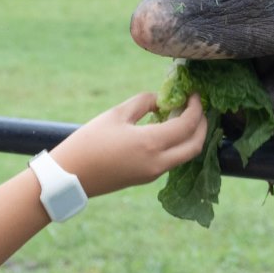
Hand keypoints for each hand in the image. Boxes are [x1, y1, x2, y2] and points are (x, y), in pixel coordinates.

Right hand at [51, 92, 207, 196]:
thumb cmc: (89, 142)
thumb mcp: (116, 115)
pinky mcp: (146, 178)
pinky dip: (177, 145)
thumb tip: (161, 100)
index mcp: (151, 144)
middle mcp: (158, 162)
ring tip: (182, 115)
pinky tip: (166, 129)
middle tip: (197, 107)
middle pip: (195, 145)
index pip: (187, 125)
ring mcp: (153, 174)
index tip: (194, 94)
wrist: (70, 176)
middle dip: (202, 125)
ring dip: (190, 136)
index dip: (196, 108)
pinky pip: (171, 160)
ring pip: (185, 155)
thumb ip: (143, 103)